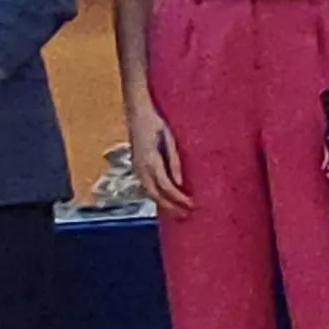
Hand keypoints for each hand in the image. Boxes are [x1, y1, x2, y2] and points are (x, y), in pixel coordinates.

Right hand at [128, 102, 192, 218]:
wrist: (137, 112)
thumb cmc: (156, 122)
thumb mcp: (169, 138)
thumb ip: (174, 161)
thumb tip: (180, 183)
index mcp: (151, 161)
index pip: (167, 187)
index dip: (179, 199)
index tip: (191, 205)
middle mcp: (141, 169)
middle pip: (157, 195)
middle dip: (172, 207)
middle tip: (186, 215)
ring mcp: (136, 169)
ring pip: (150, 194)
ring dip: (164, 204)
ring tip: (178, 212)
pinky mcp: (136, 167)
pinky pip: (146, 187)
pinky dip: (157, 196)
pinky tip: (166, 199)